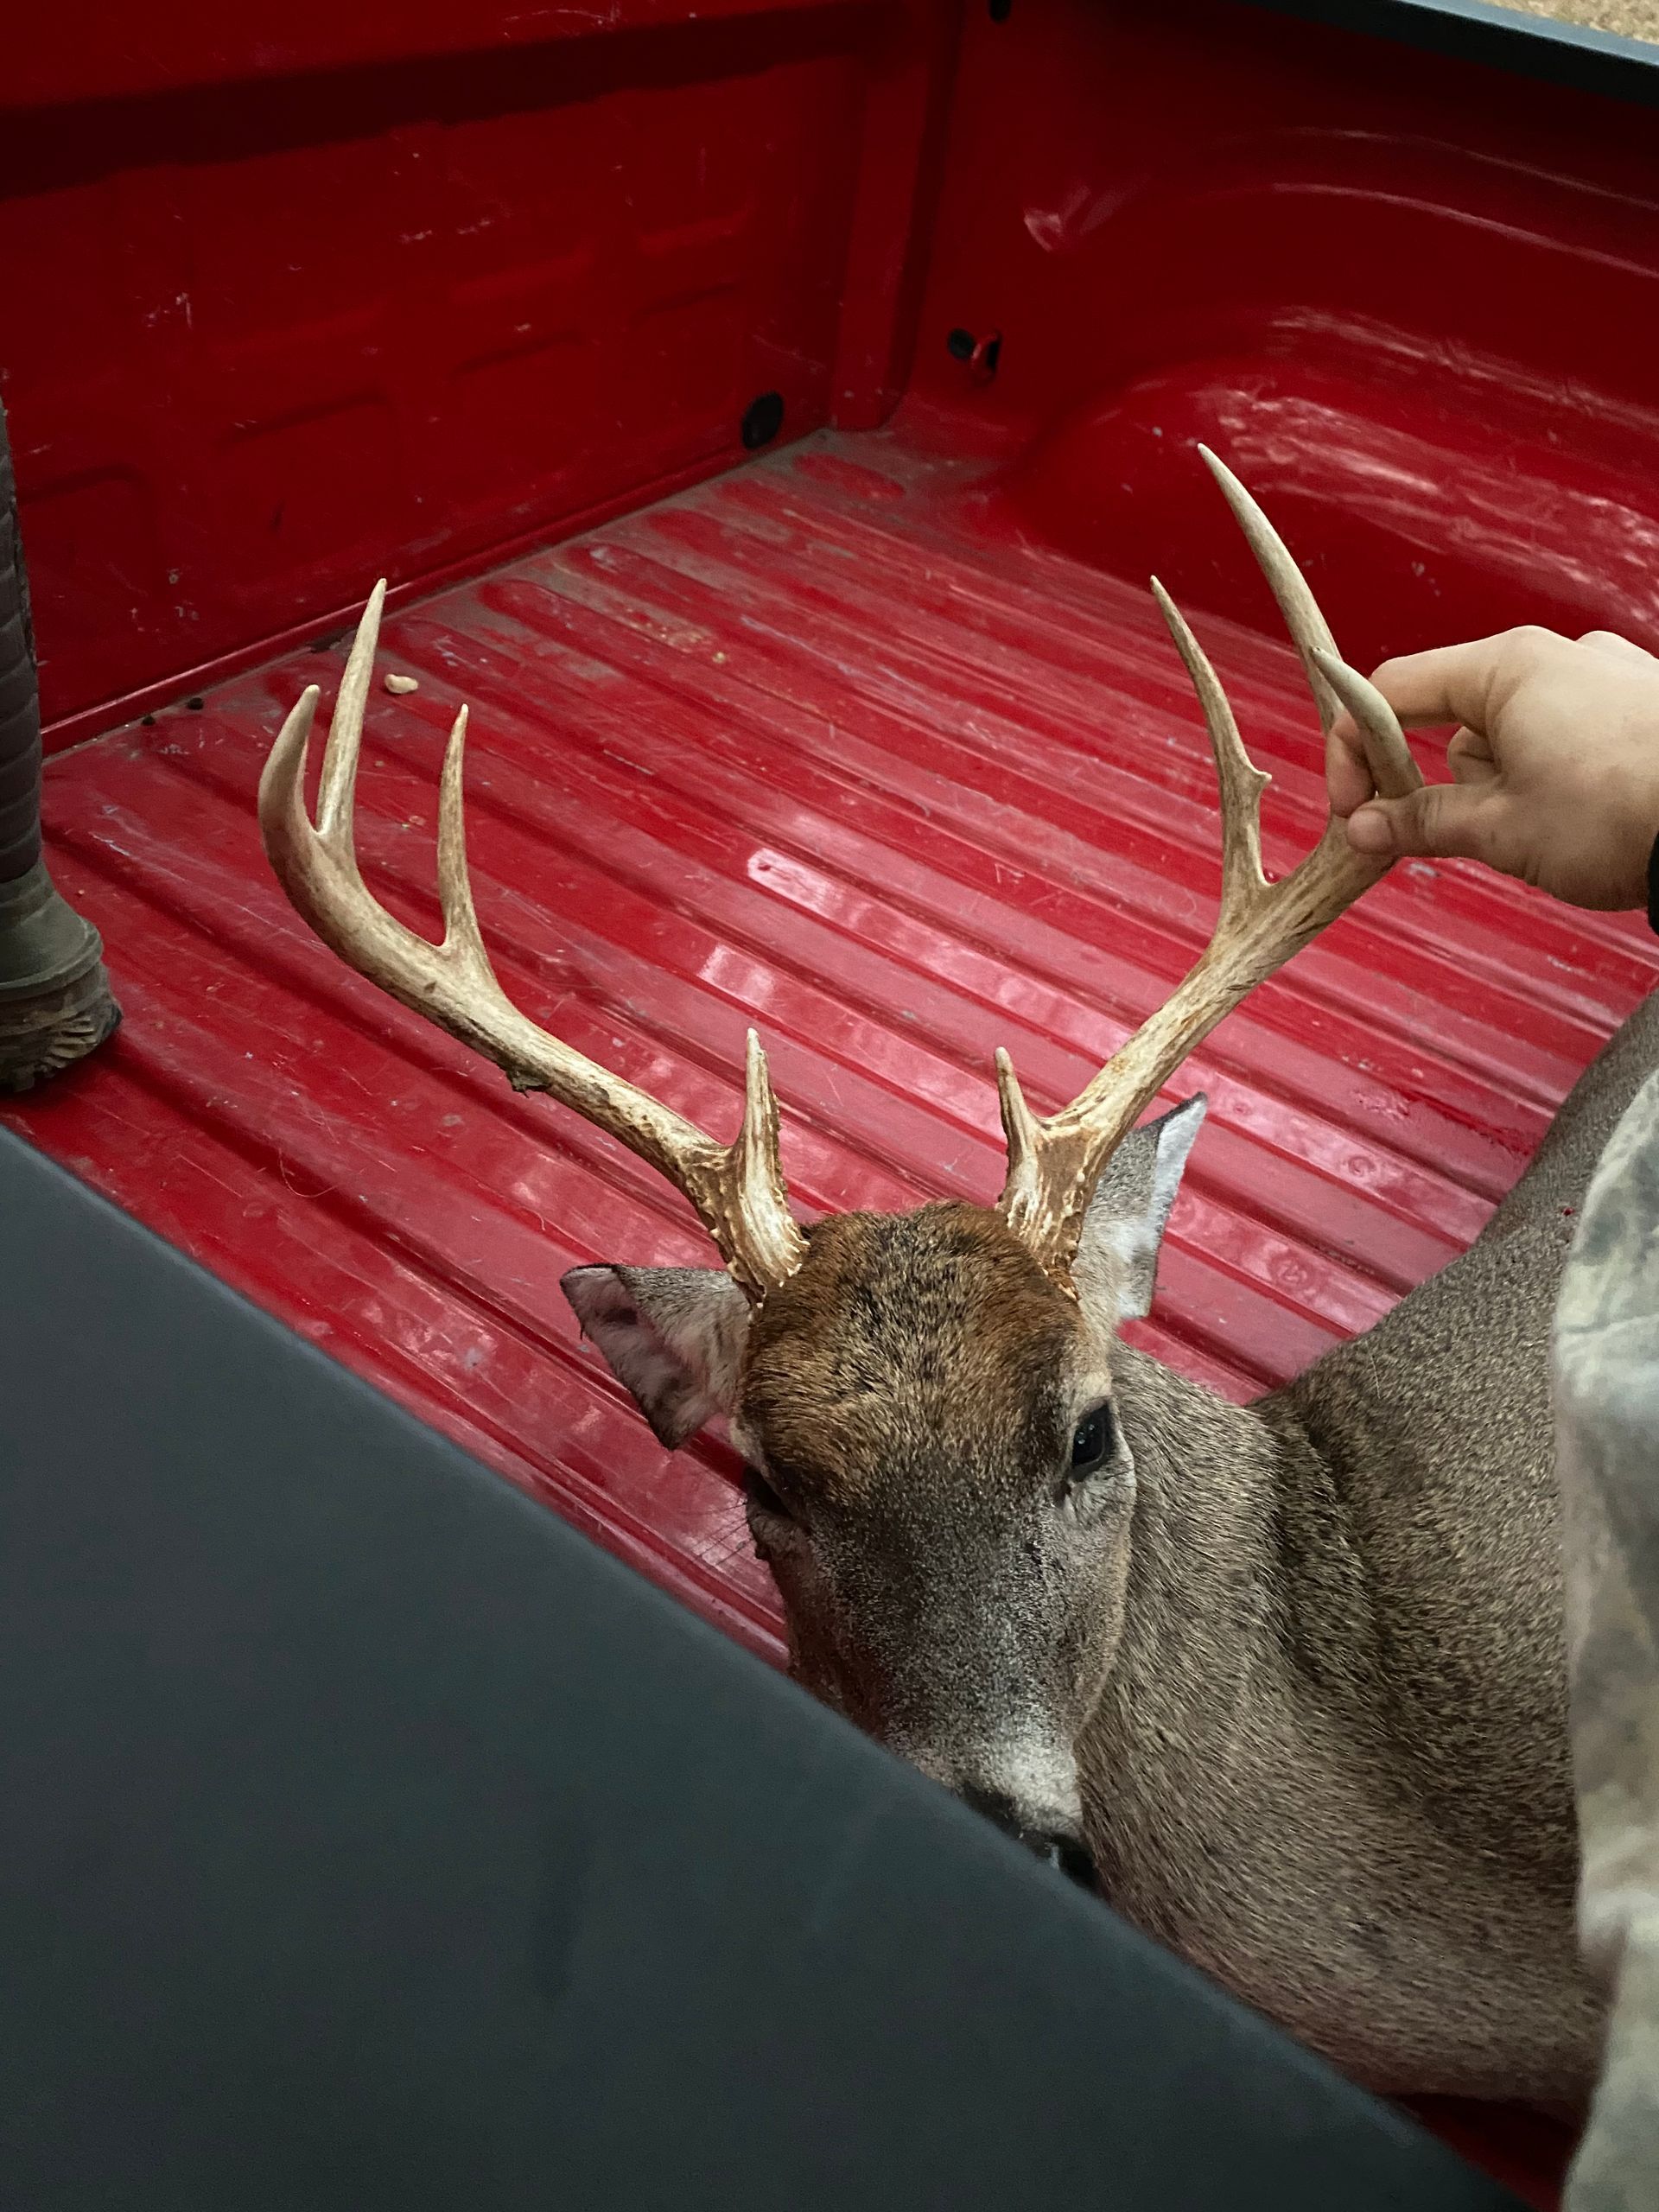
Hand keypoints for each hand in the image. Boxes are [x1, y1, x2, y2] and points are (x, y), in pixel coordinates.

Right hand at [1327, 627, 1658, 911]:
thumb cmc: (1619, 815)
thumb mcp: (1502, 830)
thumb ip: (1421, 823)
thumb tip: (1363, 828)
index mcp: (1509, 668)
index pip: (1393, 691)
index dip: (1354, 752)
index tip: (1351, 811)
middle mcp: (1557, 658)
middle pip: (1453, 716)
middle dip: (1440, 781)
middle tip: (1445, 838)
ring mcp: (1606, 678)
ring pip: (1511, 736)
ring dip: (1500, 788)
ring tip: (1534, 837)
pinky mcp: (1640, 709)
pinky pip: (1563, 739)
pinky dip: (1547, 780)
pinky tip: (1575, 822)